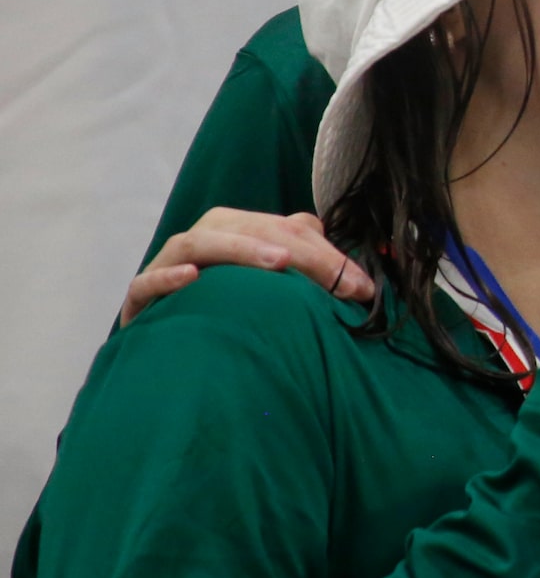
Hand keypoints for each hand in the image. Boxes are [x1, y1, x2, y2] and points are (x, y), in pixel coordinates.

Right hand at [122, 209, 375, 325]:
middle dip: (299, 252)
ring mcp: (167, 266)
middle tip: (337, 281)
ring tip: (279, 263)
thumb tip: (358, 280)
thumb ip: (308, 273)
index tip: (362, 288)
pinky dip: (167, 278)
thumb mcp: (272, 292)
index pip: (286, 229)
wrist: (174, 349)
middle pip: (249, 229)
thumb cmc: (229, 315)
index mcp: (236, 231)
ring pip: (199, 243)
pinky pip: (147, 283)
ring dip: (239, 248)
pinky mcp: (139, 298)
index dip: (327, 255)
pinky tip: (191, 278)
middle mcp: (203, 240)